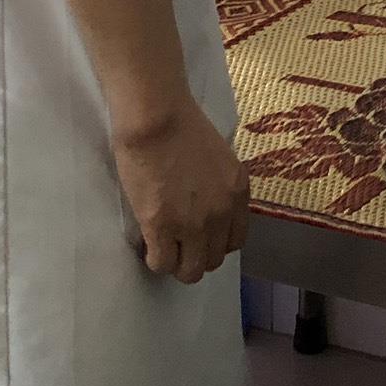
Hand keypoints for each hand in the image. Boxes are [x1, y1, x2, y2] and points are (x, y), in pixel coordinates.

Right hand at [113, 104, 250, 285]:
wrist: (156, 116)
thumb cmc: (180, 124)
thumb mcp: (217, 157)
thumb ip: (217, 186)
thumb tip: (202, 204)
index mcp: (238, 192)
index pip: (235, 240)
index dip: (214, 242)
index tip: (199, 236)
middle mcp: (222, 212)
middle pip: (214, 258)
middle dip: (195, 254)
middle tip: (177, 243)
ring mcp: (194, 223)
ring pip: (190, 270)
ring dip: (176, 262)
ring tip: (163, 249)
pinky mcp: (163, 226)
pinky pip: (162, 262)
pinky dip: (155, 260)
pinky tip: (148, 246)